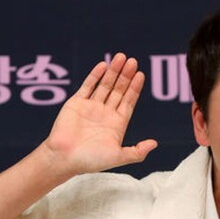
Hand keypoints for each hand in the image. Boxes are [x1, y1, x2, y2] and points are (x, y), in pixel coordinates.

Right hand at [41, 52, 156, 178]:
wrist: (64, 158)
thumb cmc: (90, 160)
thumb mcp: (118, 157)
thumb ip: (137, 151)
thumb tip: (155, 144)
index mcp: (117, 124)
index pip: (129, 101)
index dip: (135, 88)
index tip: (141, 75)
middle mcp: (105, 113)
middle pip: (119, 90)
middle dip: (126, 76)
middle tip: (133, 61)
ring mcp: (91, 107)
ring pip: (105, 85)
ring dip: (113, 72)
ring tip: (121, 57)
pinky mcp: (77, 103)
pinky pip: (87, 86)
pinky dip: (95, 76)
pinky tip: (103, 65)